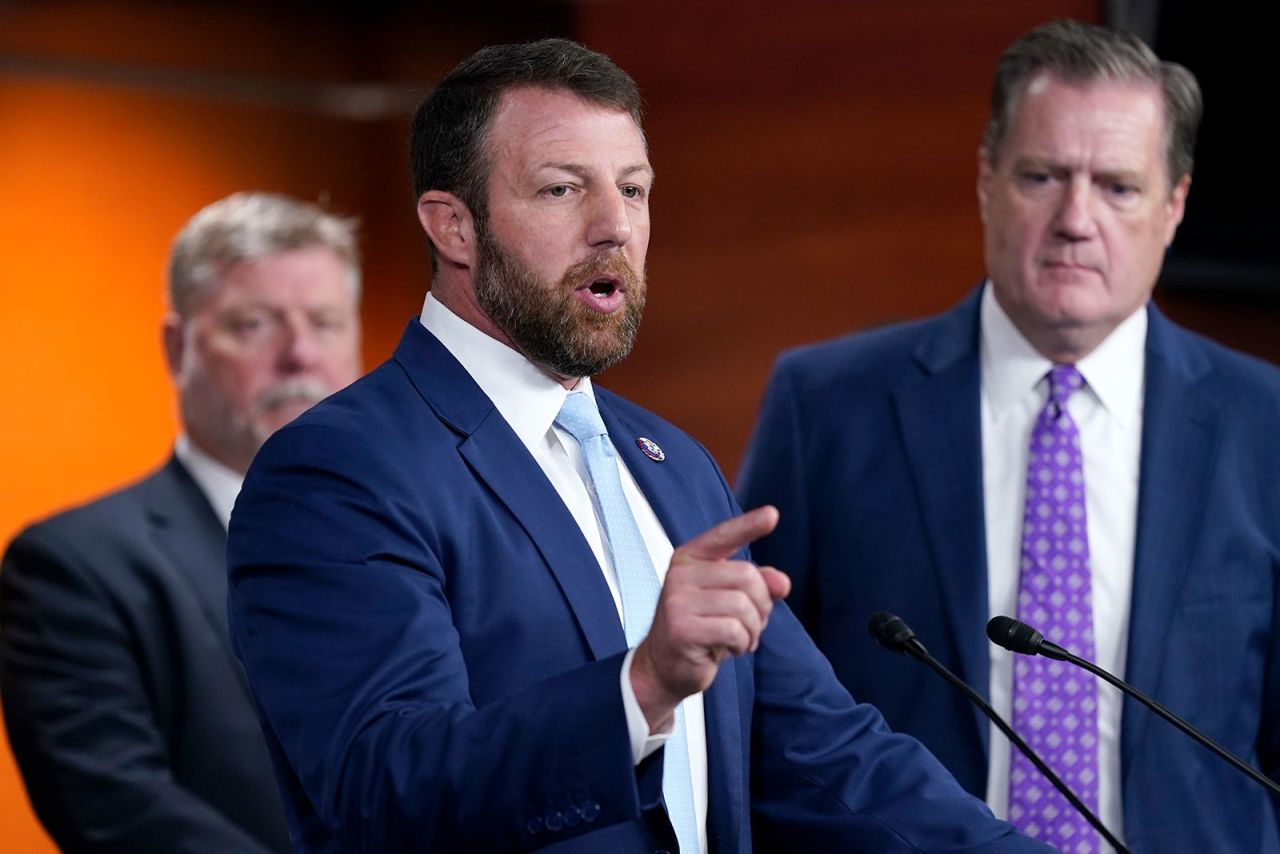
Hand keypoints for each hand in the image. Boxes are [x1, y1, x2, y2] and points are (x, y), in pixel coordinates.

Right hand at [630, 505, 789, 730]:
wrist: (664, 667)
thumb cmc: (700, 628)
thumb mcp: (731, 602)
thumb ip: (757, 586)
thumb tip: (782, 583)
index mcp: (690, 559)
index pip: (723, 536)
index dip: (749, 525)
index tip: (772, 514)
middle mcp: (680, 574)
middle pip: (747, 576)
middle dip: (761, 604)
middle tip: (752, 623)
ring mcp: (677, 600)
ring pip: (743, 606)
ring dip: (753, 629)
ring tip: (740, 638)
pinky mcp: (681, 628)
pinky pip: (734, 630)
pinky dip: (742, 644)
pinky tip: (730, 649)